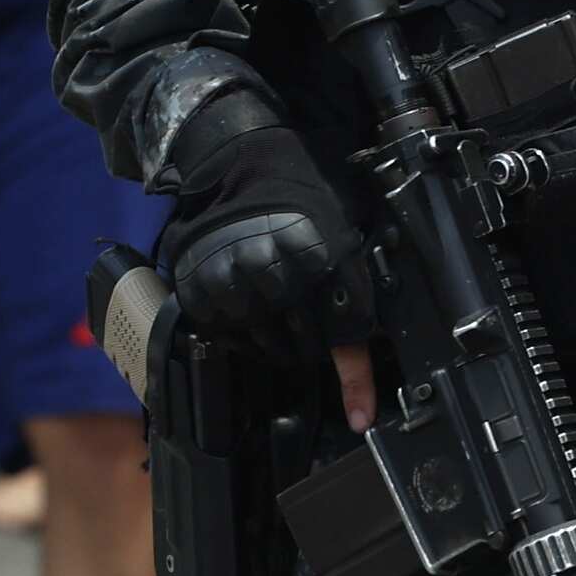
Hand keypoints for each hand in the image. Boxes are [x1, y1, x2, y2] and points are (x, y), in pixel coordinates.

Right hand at [155, 123, 368, 418]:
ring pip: (265, 348)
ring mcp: (235, 287)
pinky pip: (228, 337)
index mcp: (323, 261)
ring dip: (276, 341)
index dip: (356, 381)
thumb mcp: (347, 227)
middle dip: (311, 344)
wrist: (243, 160)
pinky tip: (249, 307)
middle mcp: (278, 278)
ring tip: (277, 308)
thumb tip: (373, 334)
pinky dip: (242, 333)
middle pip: (304, 349)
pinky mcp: (202, 291)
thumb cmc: (305, 192)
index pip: (345, 337)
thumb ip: (358, 278)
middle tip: (307, 320)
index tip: (361, 415)